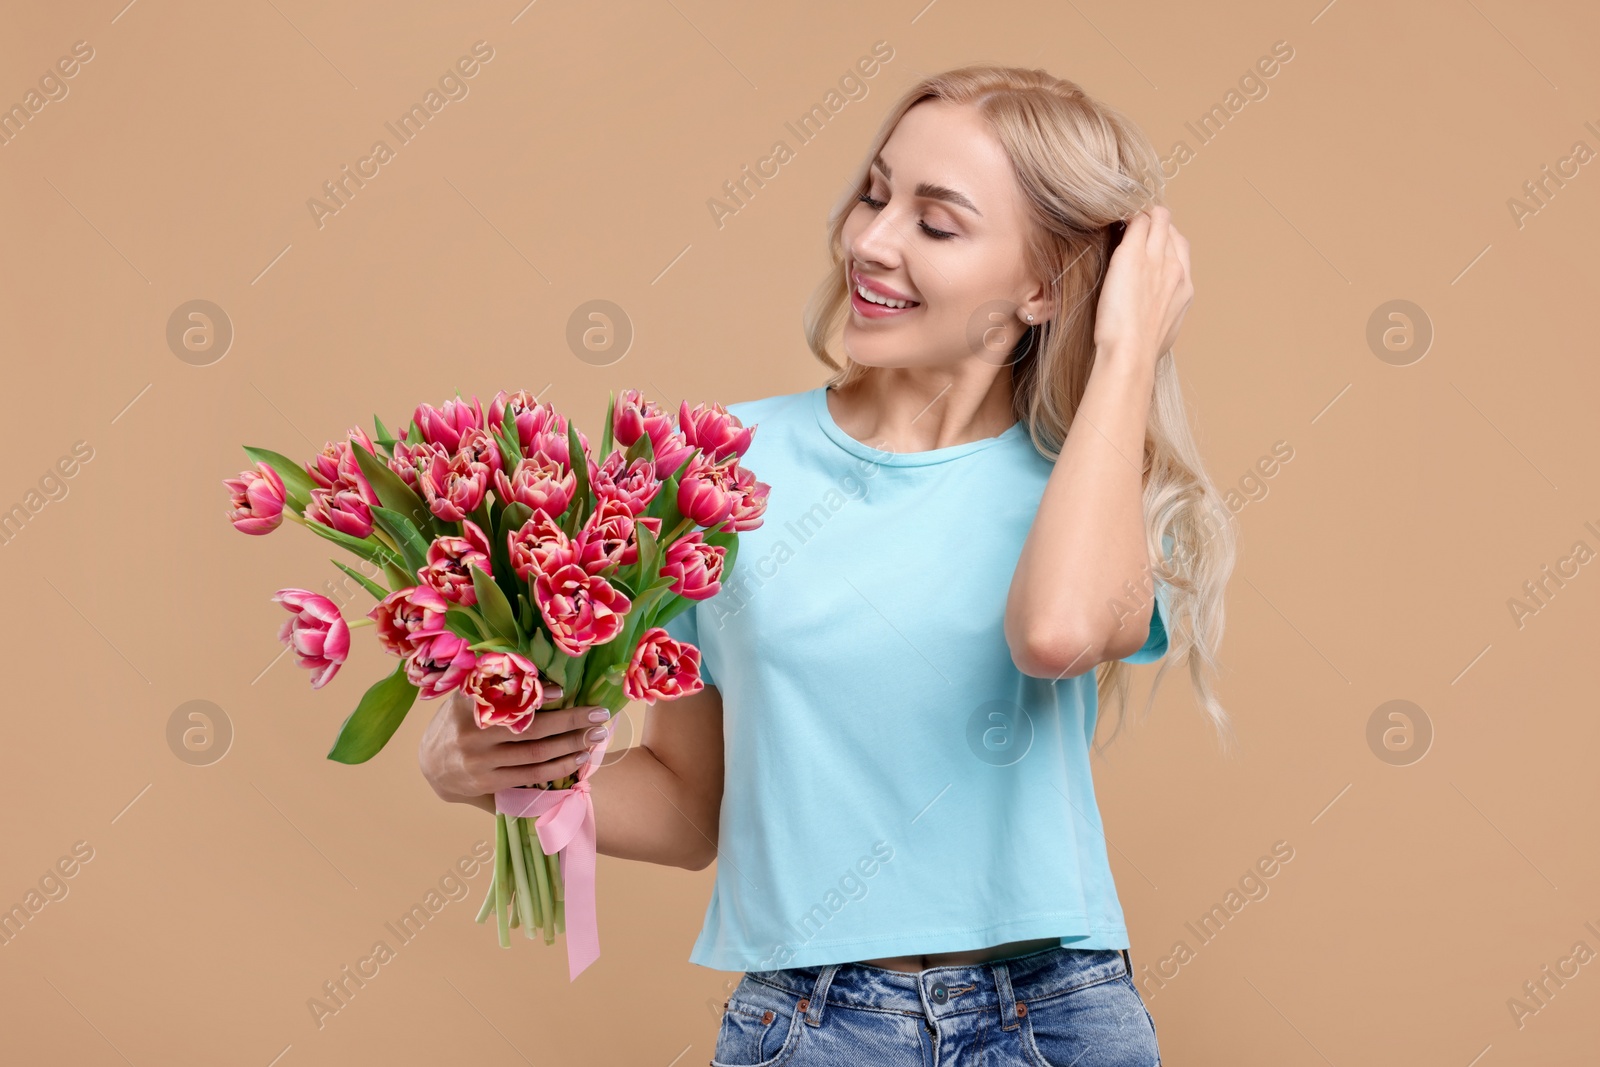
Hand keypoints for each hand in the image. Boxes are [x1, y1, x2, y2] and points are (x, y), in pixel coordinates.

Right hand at [418, 688, 612, 808]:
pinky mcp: (489, 783)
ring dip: (571, 745)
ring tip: (597, 736)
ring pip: (536, 754)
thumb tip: (540, 673)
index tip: (564, 690)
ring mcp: (481, 762)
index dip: (537, 695)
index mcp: (468, 706)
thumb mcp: (465, 696)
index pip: (507, 698)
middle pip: (531, 728)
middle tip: (599, 714)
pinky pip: (531, 776)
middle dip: (570, 721)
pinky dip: (558, 767)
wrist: (431, 765)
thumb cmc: (459, 722)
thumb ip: (494, 684)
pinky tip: (579, 758)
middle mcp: (474, 735)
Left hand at [1092, 206, 1192, 367]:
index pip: (1180, 246)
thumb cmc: (1141, 349)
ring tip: (1120, 221)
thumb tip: (1155, 311)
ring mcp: (1156, 259)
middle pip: (1170, 227)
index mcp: (1184, 286)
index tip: (1147, 240)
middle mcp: (1175, 267)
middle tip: (1131, 225)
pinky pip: (1135, 222)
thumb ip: (1165, 309)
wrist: (1131, 353)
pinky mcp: (1132, 256)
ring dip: (1140, 216)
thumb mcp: (1165, 328)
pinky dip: (1125, 218)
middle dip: (1153, 220)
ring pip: (1157, 218)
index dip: (1163, 238)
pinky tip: (1111, 221)